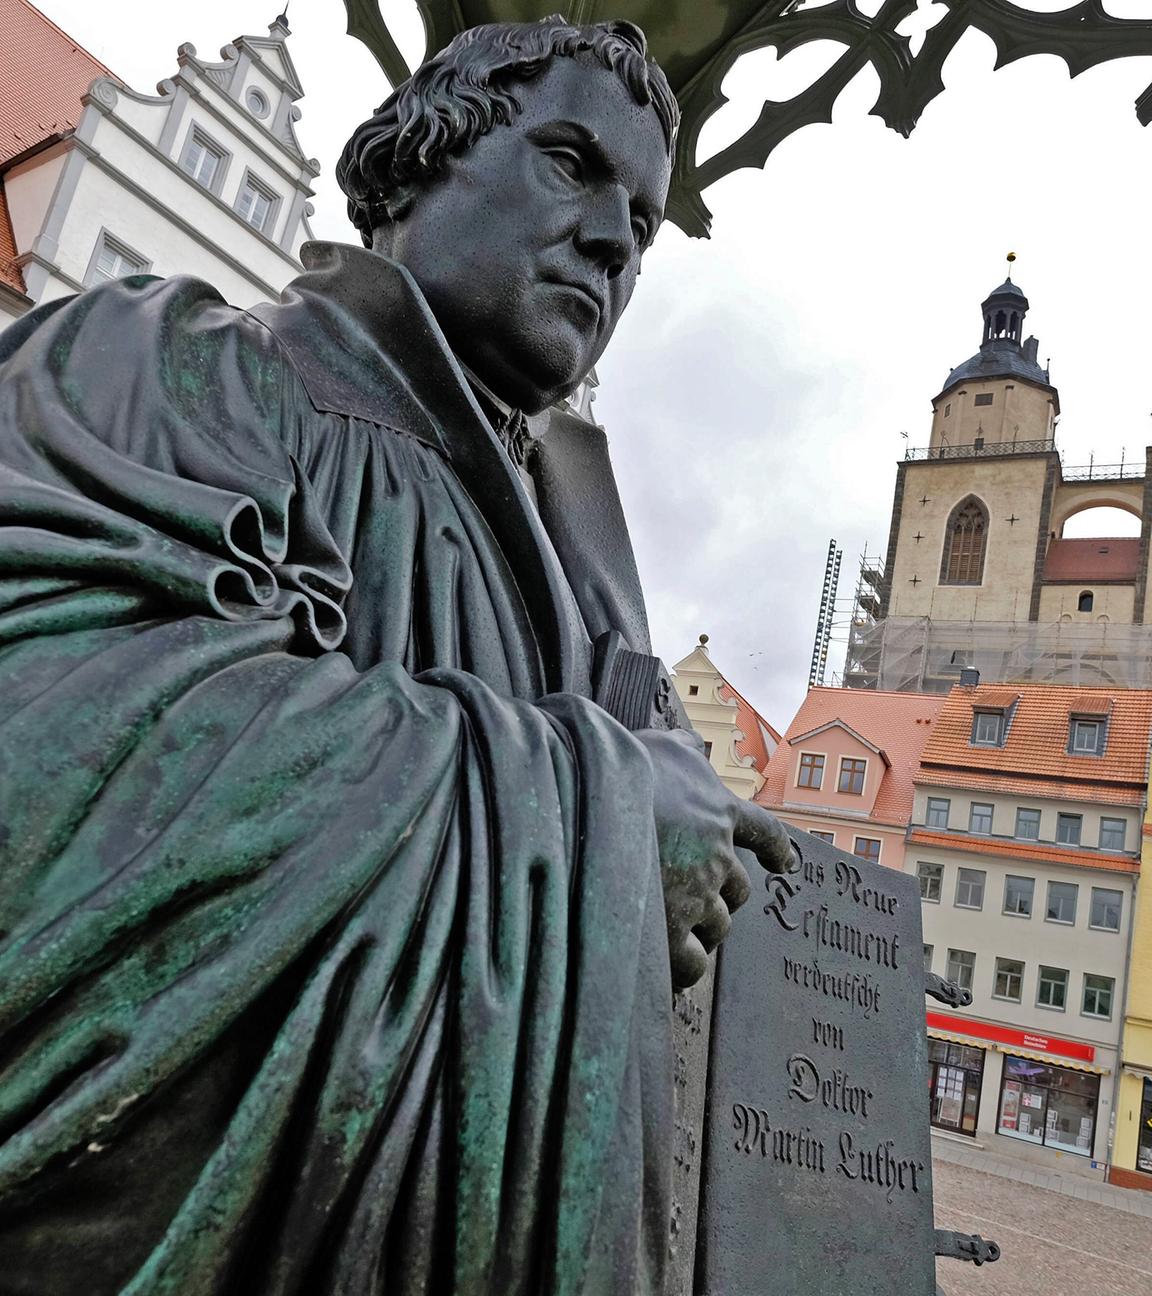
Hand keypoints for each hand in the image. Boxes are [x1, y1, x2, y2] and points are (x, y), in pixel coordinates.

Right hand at [635, 729, 793, 990]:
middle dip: (719, 895)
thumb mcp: (660, 745)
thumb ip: (683, 749)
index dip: (776, 849)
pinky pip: (692, 962)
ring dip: (701, 928)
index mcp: (720, 811)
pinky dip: (685, 965)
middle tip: (688, 895)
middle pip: (738, 890)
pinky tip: (669, 964)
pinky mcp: (670, 927)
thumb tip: (693, 743)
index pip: (764, 832)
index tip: (786, 864)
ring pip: (718, 926)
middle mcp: (716, 856)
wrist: (586, 798)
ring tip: (672, 927)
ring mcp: (695, 894)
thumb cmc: (621, 766)